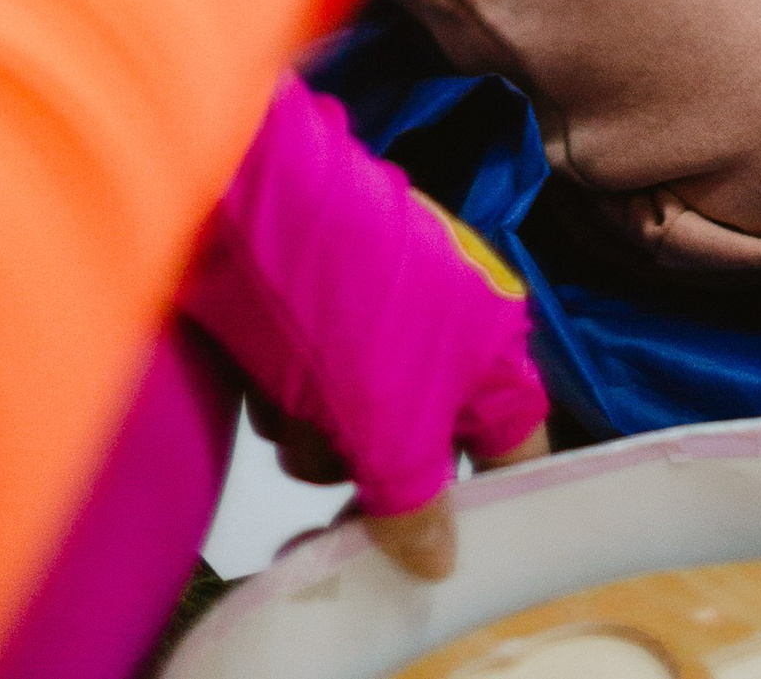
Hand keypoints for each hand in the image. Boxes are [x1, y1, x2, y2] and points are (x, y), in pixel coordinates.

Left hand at [183, 80, 550, 580]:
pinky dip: (288, 406)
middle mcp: (443, 331)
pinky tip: (266, 383)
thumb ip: (417, 503)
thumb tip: (440, 563)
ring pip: (361, 433)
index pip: (516, 446)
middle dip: (379, 485)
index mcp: (491, 342)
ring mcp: (374, 323)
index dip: (491, 508)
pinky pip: (312, 400)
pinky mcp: (311, 322)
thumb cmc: (346, 303)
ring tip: (295, 412)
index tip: (447, 562)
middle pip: (428, 452)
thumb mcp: (392, 420)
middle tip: (336, 532)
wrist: (245, 198)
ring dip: (323, 443)